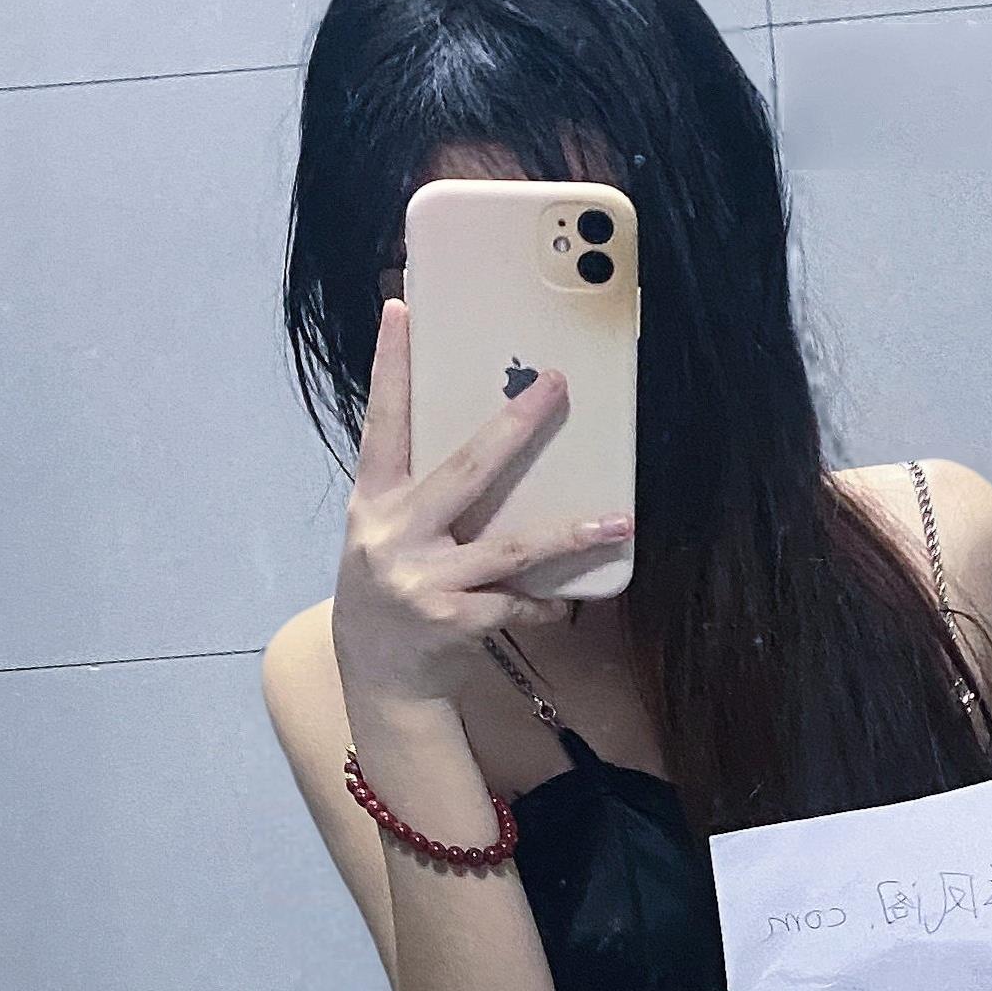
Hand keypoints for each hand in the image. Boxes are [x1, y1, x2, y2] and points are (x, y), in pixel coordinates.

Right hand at [333, 299, 632, 709]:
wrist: (378, 680)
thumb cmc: (388, 595)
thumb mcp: (382, 537)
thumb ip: (416, 494)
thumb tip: (487, 447)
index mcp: (372, 504)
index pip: (382, 424)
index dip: (391, 367)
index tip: (401, 310)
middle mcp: (394, 535)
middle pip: (465, 469)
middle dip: (514, 426)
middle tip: (556, 384)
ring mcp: (424, 580)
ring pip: (511, 547)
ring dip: (571, 535)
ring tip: (619, 520)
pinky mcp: (453, 620)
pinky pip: (516, 601)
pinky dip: (544, 602)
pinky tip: (562, 604)